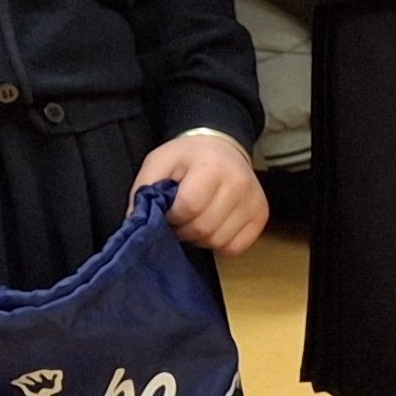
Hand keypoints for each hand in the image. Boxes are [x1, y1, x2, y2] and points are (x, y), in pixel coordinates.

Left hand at [134, 128, 268, 251]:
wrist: (223, 148)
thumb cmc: (188, 157)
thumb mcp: (159, 162)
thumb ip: (143, 190)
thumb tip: (134, 222)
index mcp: (212, 166)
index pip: (189, 207)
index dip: (172, 217)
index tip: (169, 212)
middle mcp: (239, 183)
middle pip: (204, 228)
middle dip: (184, 231)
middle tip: (179, 220)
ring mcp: (254, 201)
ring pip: (219, 240)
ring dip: (201, 239)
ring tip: (196, 222)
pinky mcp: (261, 216)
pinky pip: (237, 247)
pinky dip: (220, 244)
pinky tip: (213, 228)